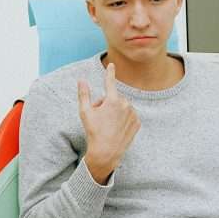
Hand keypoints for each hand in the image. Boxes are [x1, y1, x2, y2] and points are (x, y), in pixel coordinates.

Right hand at [78, 62, 139, 183]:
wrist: (107, 152)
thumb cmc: (94, 132)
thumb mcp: (85, 112)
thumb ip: (83, 94)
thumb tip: (81, 80)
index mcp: (112, 100)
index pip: (110, 82)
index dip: (110, 73)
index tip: (111, 64)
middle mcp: (125, 105)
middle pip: (113, 98)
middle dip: (106, 104)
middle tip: (99, 118)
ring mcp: (133, 114)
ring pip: (121, 107)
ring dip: (115, 112)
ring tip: (108, 126)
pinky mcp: (137, 122)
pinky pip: (129, 116)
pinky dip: (123, 120)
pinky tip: (116, 129)